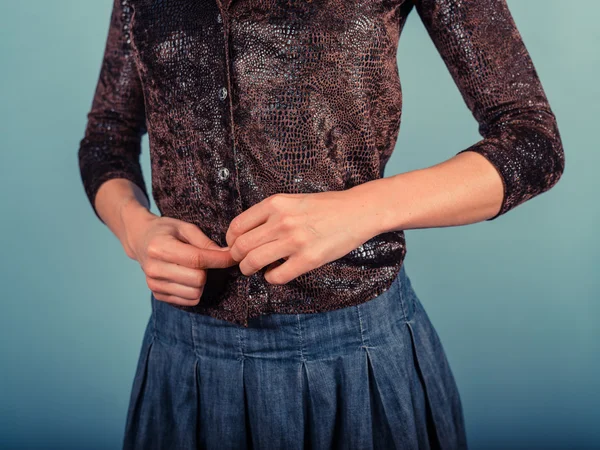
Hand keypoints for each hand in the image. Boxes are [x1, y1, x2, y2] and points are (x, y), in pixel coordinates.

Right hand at [124, 210, 236, 305]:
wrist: (140, 240)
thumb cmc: (165, 231)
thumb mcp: (185, 227)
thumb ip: (205, 242)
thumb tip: (227, 255)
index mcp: (160, 247)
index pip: (197, 259)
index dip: (220, 260)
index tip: (232, 257)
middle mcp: (154, 268)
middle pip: (198, 279)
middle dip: (208, 270)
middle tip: (204, 260)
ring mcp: (154, 285)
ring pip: (195, 293)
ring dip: (202, 282)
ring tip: (194, 269)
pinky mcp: (157, 295)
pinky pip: (188, 301)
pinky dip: (195, 291)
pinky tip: (188, 277)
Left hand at [224, 189, 382, 284]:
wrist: (358, 211)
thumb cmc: (325, 207)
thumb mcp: (292, 200)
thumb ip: (269, 214)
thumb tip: (245, 235)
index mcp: (275, 203)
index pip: (236, 226)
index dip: (231, 241)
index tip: (236, 247)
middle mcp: (281, 221)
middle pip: (240, 247)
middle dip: (238, 258)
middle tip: (245, 261)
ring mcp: (294, 241)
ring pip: (252, 263)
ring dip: (250, 270)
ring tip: (257, 269)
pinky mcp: (307, 259)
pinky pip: (275, 277)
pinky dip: (271, 278)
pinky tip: (277, 272)